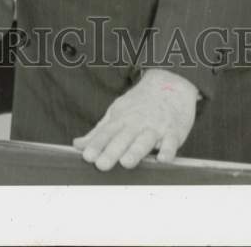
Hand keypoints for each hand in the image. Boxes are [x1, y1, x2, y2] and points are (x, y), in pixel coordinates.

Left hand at [73, 69, 197, 169]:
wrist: (170, 85)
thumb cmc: (140, 104)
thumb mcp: (117, 112)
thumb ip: (99, 132)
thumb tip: (77, 145)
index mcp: (121, 119)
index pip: (106, 133)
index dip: (96, 145)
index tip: (86, 157)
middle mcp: (137, 123)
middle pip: (123, 138)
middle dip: (111, 151)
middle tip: (101, 165)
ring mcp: (155, 126)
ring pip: (144, 140)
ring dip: (135, 151)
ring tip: (126, 163)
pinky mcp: (174, 131)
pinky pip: (171, 141)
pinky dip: (168, 150)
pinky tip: (163, 159)